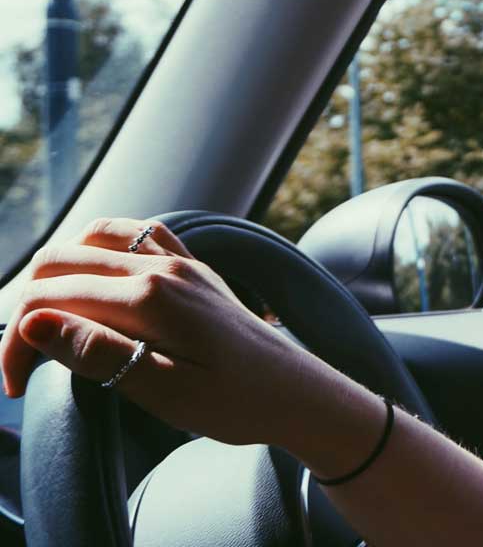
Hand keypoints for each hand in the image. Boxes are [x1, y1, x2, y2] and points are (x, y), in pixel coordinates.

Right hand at [0, 217, 339, 446]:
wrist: (298, 394)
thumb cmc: (236, 403)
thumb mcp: (163, 390)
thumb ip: (97, 353)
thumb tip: (33, 323)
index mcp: (150, 297)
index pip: (50, 301)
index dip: (15, 344)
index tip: (15, 389)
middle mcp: (164, 265)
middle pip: (61, 261)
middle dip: (27, 308)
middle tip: (23, 364)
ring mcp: (182, 260)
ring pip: (93, 236)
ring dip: (58, 271)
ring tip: (49, 322)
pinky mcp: (195, 267)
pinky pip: (138, 234)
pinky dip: (100, 248)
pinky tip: (94, 281)